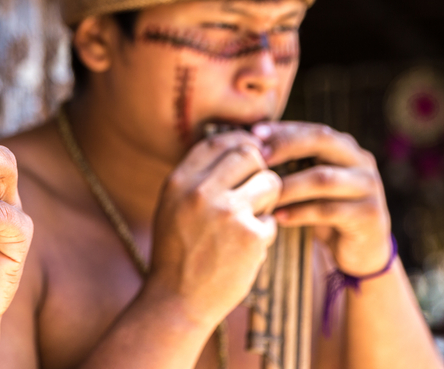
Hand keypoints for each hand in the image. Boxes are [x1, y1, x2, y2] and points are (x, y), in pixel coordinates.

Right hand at [148, 130, 280, 329]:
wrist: (176, 300)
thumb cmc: (176, 252)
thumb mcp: (172, 207)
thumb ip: (196, 179)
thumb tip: (233, 149)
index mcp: (179, 182)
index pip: (217, 142)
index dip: (238, 142)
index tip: (249, 152)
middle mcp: (201, 191)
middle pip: (249, 155)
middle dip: (258, 170)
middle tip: (254, 191)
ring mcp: (228, 212)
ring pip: (270, 182)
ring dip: (267, 200)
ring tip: (249, 220)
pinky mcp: (251, 236)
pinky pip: (272, 220)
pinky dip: (263, 234)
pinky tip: (244, 250)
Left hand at [254, 121, 392, 275]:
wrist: (358, 251)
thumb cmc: (323, 210)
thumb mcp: (309, 182)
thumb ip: (292, 162)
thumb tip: (249, 142)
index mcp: (345, 147)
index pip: (312, 129)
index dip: (283, 129)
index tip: (253, 134)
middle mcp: (360, 160)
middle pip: (322, 140)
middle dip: (286, 146)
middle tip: (258, 158)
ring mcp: (369, 186)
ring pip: (323, 178)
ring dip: (288, 185)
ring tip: (261, 192)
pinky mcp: (369, 215)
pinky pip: (328, 210)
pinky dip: (299, 212)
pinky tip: (278, 217)